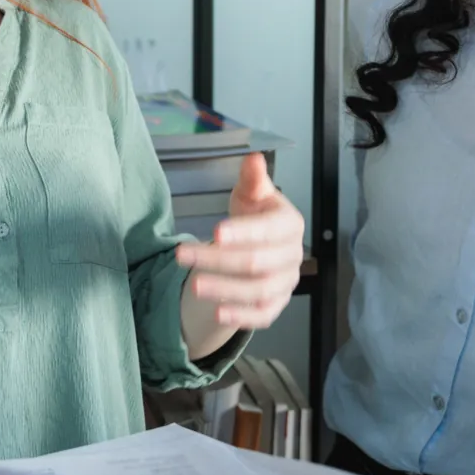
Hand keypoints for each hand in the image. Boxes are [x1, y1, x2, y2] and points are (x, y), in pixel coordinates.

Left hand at [177, 152, 305, 331]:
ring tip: (193, 285)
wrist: (260, 245)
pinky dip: (241, 316)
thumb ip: (252, 179)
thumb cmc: (254, 215)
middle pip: (257, 263)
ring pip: (258, 291)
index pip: (269, 231)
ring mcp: (286, 284)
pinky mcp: (276, 305)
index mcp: (290, 225)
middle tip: (182, 254)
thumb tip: (253, 159)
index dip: (244, 233)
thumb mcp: (251, 193)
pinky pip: (262, 316)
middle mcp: (293, 256)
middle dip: (217, 260)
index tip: (215, 232)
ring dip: (225, 290)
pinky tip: (217, 312)